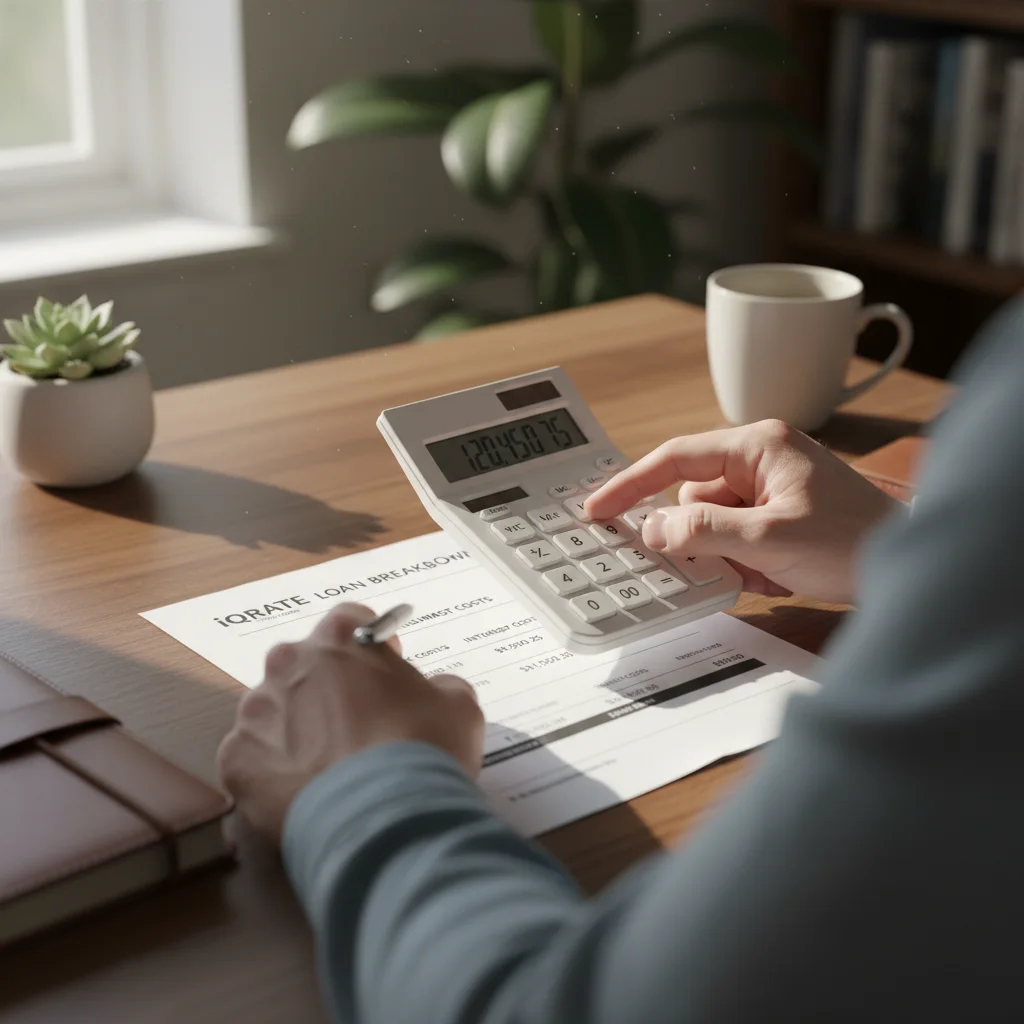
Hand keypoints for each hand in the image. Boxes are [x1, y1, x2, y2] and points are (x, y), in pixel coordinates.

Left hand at [217, 604, 483, 839]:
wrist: (383, 818)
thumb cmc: (424, 747)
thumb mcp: (457, 704)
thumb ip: (437, 687)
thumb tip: (429, 694)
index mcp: (339, 640)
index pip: (349, 621)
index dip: (370, 645)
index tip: (385, 666)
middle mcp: (288, 665)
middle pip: (305, 667)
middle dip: (329, 689)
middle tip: (360, 724)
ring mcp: (257, 713)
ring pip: (276, 714)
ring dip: (298, 731)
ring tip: (331, 769)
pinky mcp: (236, 762)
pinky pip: (255, 761)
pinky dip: (275, 774)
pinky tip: (306, 795)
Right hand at [585, 420, 899, 603]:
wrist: (909, 572)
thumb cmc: (854, 541)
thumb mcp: (768, 538)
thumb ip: (702, 532)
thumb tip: (651, 529)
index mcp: (758, 446)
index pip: (676, 458)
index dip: (631, 483)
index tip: (598, 507)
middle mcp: (760, 462)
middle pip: (693, 501)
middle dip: (702, 540)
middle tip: (728, 564)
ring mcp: (769, 492)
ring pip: (712, 528)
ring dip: (728, 559)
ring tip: (770, 572)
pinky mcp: (776, 519)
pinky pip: (735, 543)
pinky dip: (746, 566)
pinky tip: (779, 576)